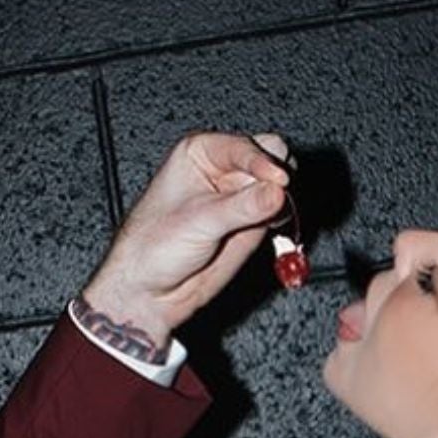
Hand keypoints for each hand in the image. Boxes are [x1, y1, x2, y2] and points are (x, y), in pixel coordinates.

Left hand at [80, 131, 291, 347]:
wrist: (151, 290)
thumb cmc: (153, 247)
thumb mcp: (198, 222)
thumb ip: (240, 207)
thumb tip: (277, 192)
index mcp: (201, 154)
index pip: (245, 147)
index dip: (262, 163)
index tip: (278, 181)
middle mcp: (223, 170)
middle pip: (271, 158)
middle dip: (278, 178)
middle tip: (276, 199)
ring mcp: (241, 196)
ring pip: (280, 186)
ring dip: (284, 200)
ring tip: (270, 218)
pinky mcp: (253, 221)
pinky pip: (282, 212)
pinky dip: (285, 219)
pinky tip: (274, 228)